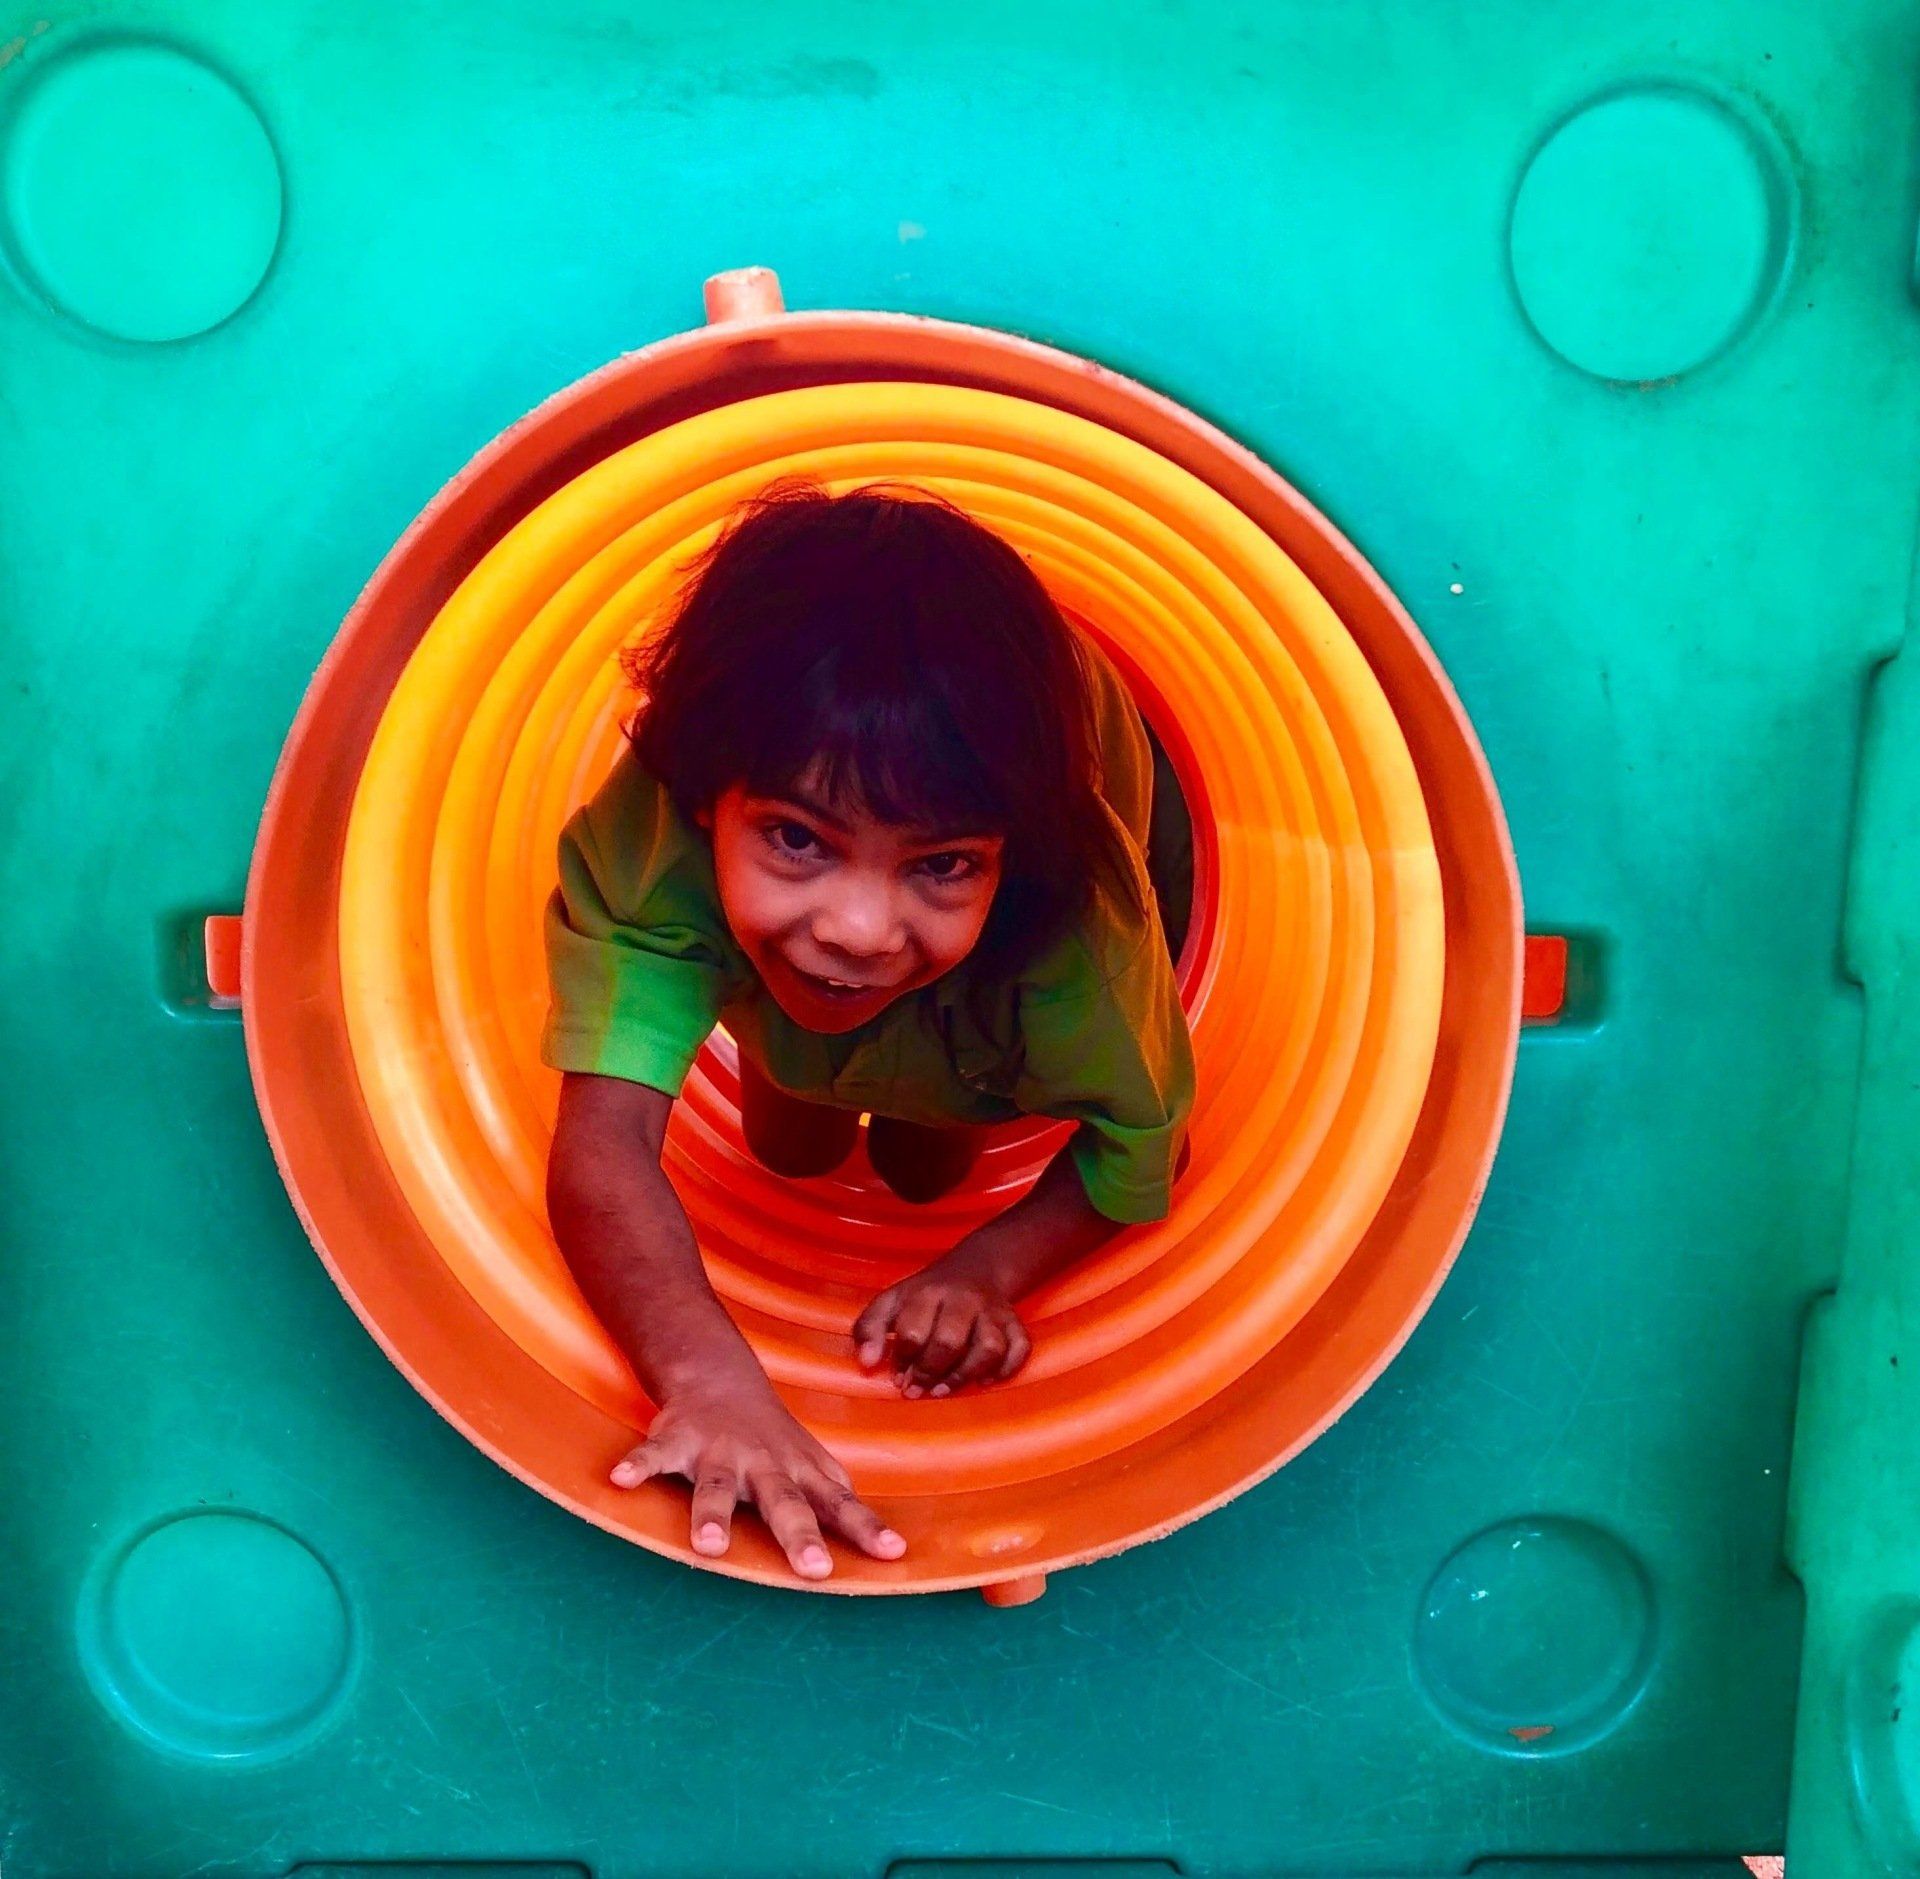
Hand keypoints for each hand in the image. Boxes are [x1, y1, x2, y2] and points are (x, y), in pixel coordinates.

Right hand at [610, 1384, 905, 1578]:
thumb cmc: (771, 1436)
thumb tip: (884, 1540)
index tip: (894, 1553)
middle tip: (814, 1570)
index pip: (839, 1504)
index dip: (866, 1528)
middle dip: (799, 1535)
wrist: (719, 1375)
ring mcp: (719, 1452)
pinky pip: (653, 1455)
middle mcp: (763, 1464)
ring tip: (710, 1546)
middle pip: (784, 1503)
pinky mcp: (676, 1440)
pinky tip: (619, 1480)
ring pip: (717, 1487)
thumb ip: (835, 1498)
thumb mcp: (810, 1461)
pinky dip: (637, 1465)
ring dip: (713, 1515)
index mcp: (798, 1473)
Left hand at [852, 1257, 1031, 1398]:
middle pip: (949, 1341)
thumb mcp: (890, 1302)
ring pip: (989, 1347)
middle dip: (930, 1372)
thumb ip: (869, 1329)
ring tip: (946, 1389)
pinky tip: (985, 1380)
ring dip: (966, 1375)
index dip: (902, 1360)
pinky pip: (1020, 1347)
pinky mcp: (1014, 1322)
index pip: (912, 1331)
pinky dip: (1006, 1368)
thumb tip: (868, 1364)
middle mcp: (963, 1299)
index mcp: (927, 1292)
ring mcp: (992, 1311)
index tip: (899, 1376)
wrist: (974, 1269)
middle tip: (918, 1388)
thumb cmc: (924, 1296)